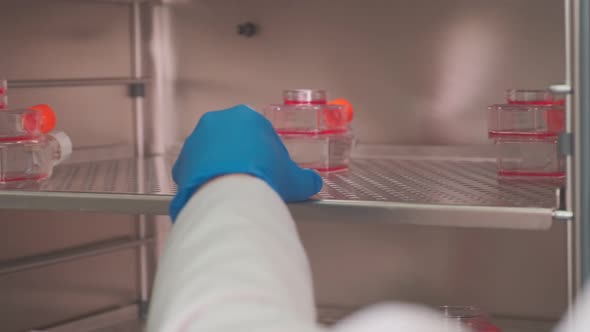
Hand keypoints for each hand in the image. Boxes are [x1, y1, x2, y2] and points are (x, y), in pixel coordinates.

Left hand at [170, 104, 322, 220]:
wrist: (231, 195)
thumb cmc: (265, 177)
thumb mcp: (294, 179)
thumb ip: (305, 179)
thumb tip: (313, 184)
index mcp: (248, 117)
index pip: (259, 134)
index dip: (266, 155)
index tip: (269, 172)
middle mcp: (219, 121)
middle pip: (232, 140)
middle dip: (241, 158)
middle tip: (251, 181)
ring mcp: (197, 140)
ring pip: (211, 154)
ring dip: (220, 168)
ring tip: (232, 192)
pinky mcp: (181, 160)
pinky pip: (193, 170)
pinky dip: (202, 181)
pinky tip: (214, 196)